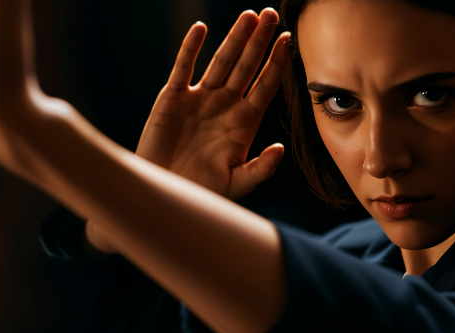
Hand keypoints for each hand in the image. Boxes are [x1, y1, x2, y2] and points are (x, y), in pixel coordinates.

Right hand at [137, 9, 291, 199]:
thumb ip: (260, 168)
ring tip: (248, 16)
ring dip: (234, 39)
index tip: (288, 40)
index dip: (277, 62)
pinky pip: (183, 68)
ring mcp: (199, 99)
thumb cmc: (203, 191)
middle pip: (247, 66)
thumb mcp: (237, 184)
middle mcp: (225, 105)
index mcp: (244, 122)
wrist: (166, 192)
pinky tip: (201, 29)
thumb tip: (280, 149)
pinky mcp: (173, 99)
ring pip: (221, 62)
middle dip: (259, 41)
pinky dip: (191, 49)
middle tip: (271, 14)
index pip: (265, 85)